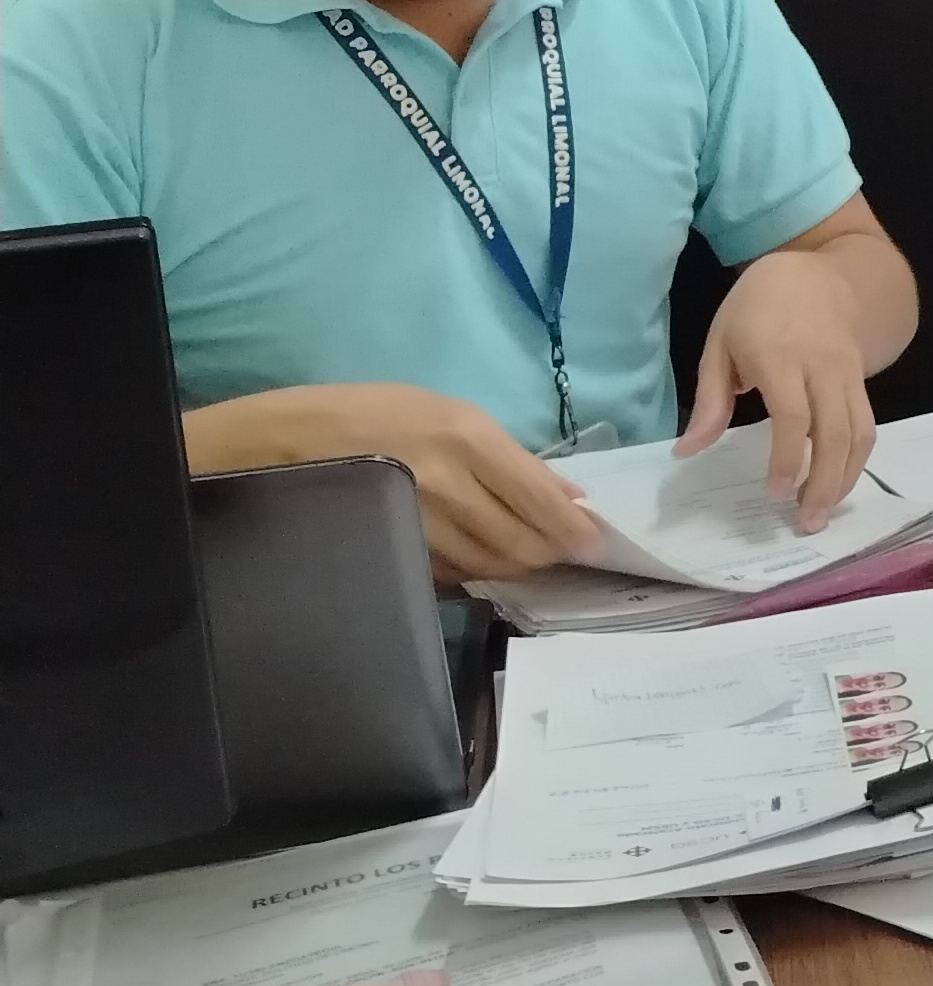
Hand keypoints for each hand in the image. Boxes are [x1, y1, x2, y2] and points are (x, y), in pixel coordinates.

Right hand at [340, 384, 603, 582]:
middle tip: (561, 555)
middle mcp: (447, 483)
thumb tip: (567, 498)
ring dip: (513, 565)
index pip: (539, 498)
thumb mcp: (448, 413)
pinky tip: (476, 561)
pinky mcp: (392, 549)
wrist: (283, 439)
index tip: (595, 545)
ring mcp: (416, 521)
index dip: (572, 529)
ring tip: (524, 558)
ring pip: (486, 563)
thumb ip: (510, 458)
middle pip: (518, 541)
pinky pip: (448, 571)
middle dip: (547, 553)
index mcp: (468, 438)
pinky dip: (471, 570)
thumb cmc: (373, 414)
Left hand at [682, 248, 877, 529]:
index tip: (773, 493)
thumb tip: (688, 451)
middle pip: (835, 432)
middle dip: (823, 482)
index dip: (787, 458)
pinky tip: (836, 484)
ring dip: (845, 479)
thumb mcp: (721, 341)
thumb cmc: (761, 304)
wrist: (826, 271)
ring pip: (859, 434)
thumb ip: (709, 399)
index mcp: (780, 354)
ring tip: (821, 514)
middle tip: (804, 522)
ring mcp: (850, 375)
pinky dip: (856, 462)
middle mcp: (823, 367)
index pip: (792, 414)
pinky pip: (867, 426)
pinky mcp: (863, 383)